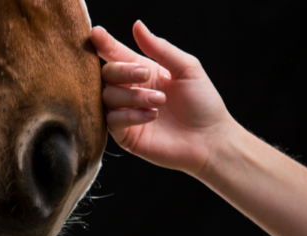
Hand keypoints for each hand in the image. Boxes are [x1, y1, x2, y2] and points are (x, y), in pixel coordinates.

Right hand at [91, 21, 236, 174]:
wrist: (210, 139)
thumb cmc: (202, 103)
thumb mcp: (187, 69)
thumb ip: (161, 49)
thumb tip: (137, 25)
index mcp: (143, 73)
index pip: (117, 55)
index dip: (105, 44)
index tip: (96, 33)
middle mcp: (131, 91)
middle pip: (107, 74)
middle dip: (123, 71)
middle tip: (145, 74)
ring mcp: (126, 113)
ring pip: (108, 96)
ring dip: (133, 95)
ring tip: (159, 101)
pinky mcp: (125, 135)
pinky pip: (112, 121)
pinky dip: (130, 115)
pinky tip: (151, 116)